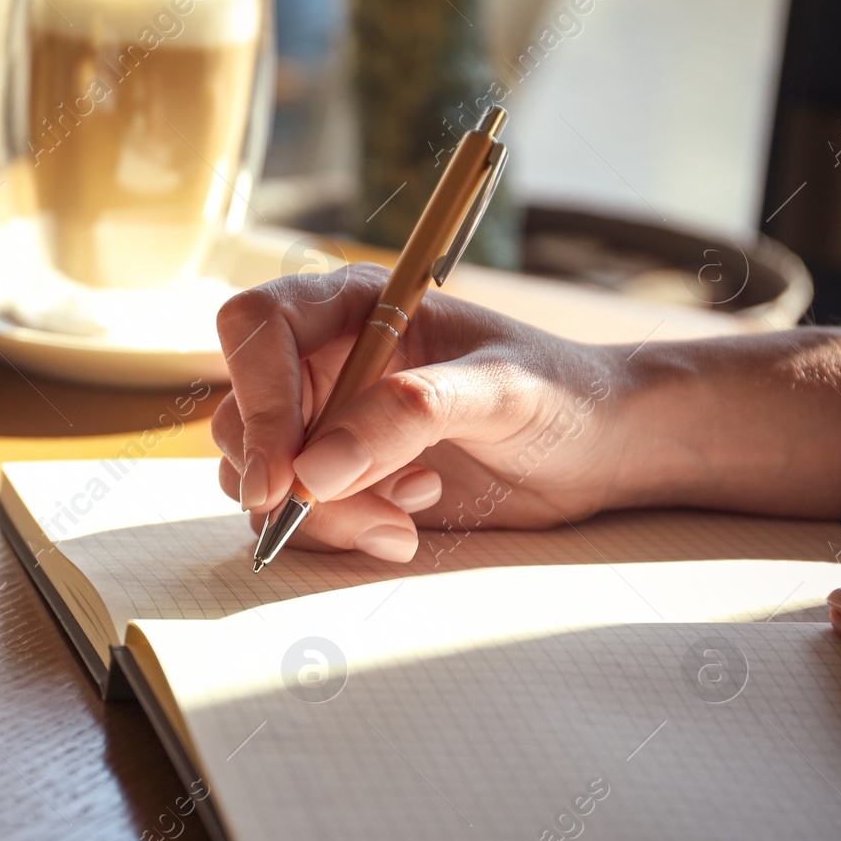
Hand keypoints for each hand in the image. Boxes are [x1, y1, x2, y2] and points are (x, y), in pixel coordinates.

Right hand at [212, 265, 626, 560]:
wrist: (598, 447)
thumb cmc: (561, 392)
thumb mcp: (498, 391)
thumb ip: (408, 415)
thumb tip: (313, 471)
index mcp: (354, 306)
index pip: (257, 328)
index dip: (256, 396)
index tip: (283, 475)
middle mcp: (324, 360)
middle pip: (242, 414)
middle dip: (287, 476)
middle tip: (354, 511)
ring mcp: (324, 424)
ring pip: (260, 474)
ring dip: (322, 514)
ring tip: (407, 517)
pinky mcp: (338, 481)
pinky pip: (293, 515)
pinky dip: (337, 534)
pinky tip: (406, 527)